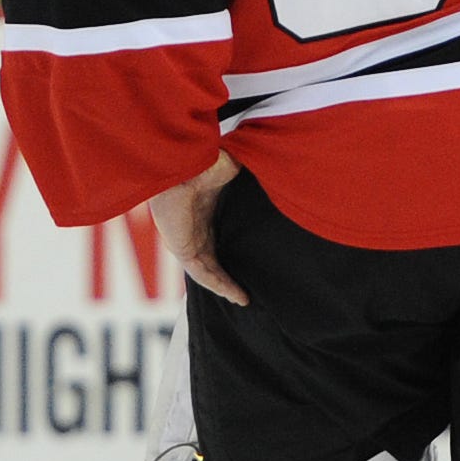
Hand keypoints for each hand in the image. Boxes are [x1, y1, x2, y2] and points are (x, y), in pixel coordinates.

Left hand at [148, 153, 244, 302]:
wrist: (185, 163)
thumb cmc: (207, 161)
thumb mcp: (234, 171)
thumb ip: (253, 176)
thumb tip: (278, 171)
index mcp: (206, 212)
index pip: (219, 239)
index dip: (233, 252)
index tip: (251, 264)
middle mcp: (195, 229)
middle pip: (212, 259)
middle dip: (229, 276)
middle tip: (248, 289)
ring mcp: (187, 240)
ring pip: (207, 271)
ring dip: (225, 286)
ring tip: (243, 299)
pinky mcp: (181, 248)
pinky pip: (201, 274)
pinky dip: (218, 285)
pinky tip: (235, 294)